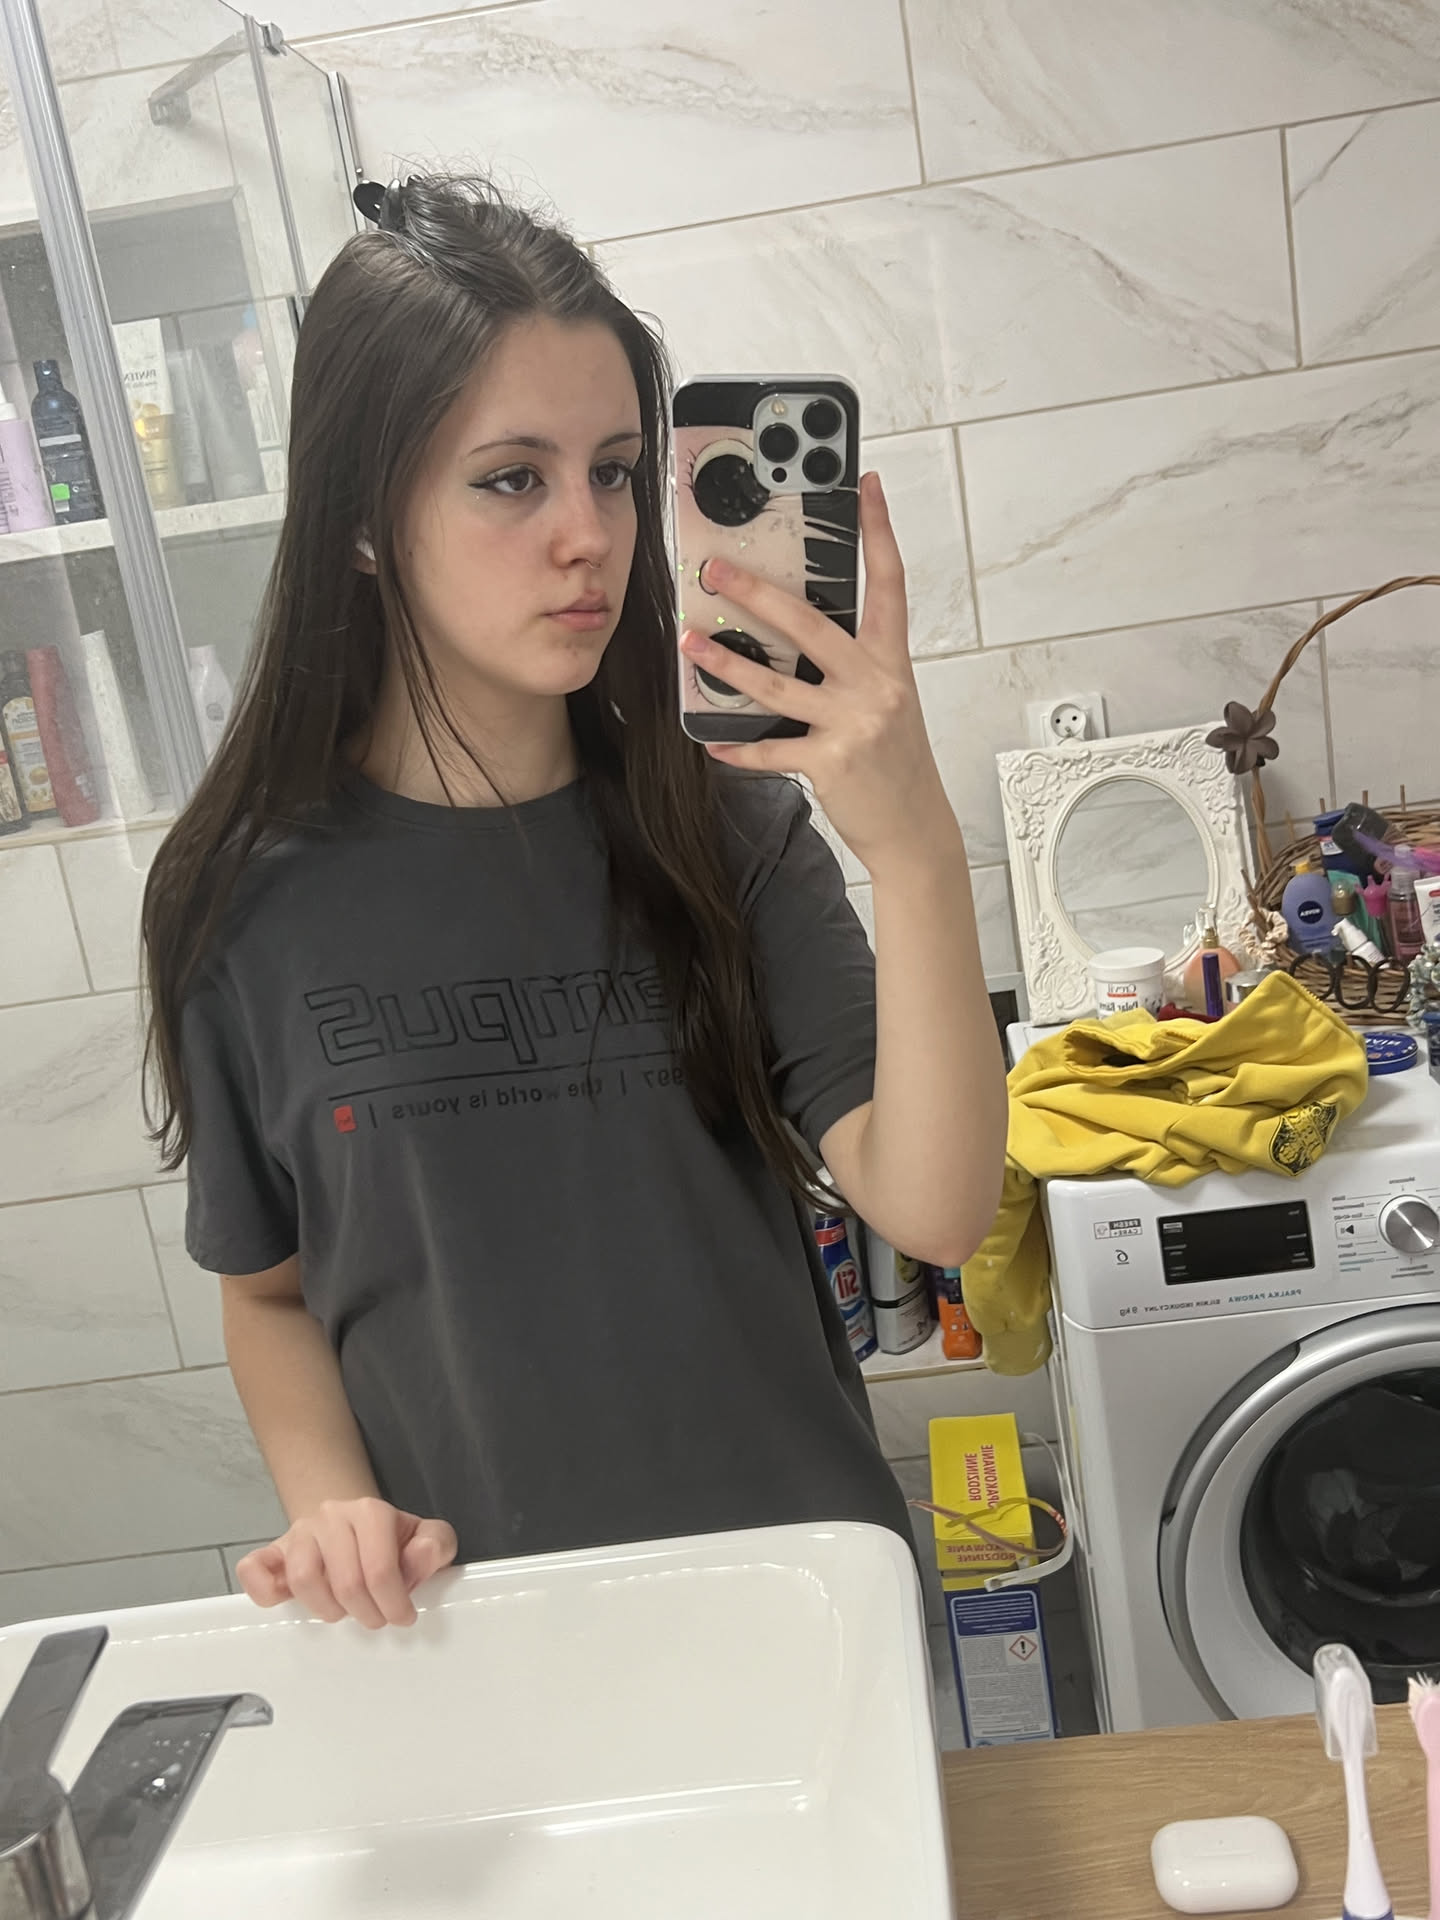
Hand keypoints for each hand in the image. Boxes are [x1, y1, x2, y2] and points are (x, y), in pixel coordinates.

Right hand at [236, 1498, 457, 1628]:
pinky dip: (264, 1592)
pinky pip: (254, 1570)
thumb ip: (436, 1545)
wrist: (350, 1521)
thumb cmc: (388, 1538)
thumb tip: (421, 1556)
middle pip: (346, 1583)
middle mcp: (331, 1516)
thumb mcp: (425, 1536)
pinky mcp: (272, 1552)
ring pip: (303, 1580)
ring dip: (328, 1609)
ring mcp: (298, 1533)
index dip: (395, 1604)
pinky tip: (288, 1600)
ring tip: (344, 1611)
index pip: (381, 1570)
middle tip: (377, 1618)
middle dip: (368, 1613)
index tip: (403, 1616)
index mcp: (370, 1511)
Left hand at [679, 470, 954, 873]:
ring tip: (690, 642)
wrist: (914, 826)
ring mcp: (854, 723)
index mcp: (891, 661)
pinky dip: (738, 749)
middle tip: (716, 569)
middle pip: (811, 625)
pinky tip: (710, 741)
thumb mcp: (886, 700)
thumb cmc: (894, 760)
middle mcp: (876, 685)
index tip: (867, 486)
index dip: (878, 532)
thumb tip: (796, 633)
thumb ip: (851, 665)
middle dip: (758, 593)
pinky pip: (772, 750)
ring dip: (727, 663)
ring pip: (778, 685)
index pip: (889, 582)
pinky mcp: (832, 763)